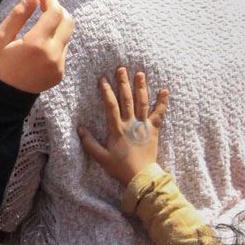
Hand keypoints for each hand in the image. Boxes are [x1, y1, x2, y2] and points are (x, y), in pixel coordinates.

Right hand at [0, 0, 72, 93]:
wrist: (1, 99)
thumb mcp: (0, 37)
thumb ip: (19, 14)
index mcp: (36, 43)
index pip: (55, 13)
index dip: (50, 0)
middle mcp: (52, 54)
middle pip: (68, 22)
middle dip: (58, 10)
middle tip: (44, 8)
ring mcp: (58, 66)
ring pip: (67, 36)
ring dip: (57, 27)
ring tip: (39, 29)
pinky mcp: (60, 74)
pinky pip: (63, 51)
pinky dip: (55, 43)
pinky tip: (39, 48)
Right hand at [78, 68, 168, 186]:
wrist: (141, 176)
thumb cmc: (120, 167)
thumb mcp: (101, 157)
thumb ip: (90, 143)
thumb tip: (80, 129)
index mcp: (117, 129)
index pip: (111, 106)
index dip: (106, 92)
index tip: (103, 79)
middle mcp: (131, 124)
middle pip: (127, 99)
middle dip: (124, 83)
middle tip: (122, 69)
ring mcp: (144, 126)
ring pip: (142, 103)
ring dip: (141, 87)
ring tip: (140, 74)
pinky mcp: (154, 130)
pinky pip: (159, 114)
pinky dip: (162, 102)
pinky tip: (165, 90)